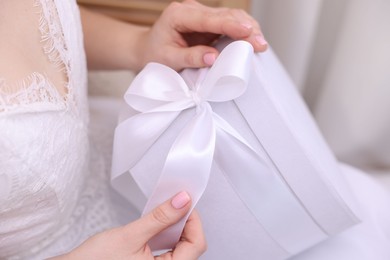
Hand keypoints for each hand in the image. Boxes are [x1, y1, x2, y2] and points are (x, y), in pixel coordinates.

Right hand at [55, 191, 205, 259]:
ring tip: (164, 213)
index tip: (185, 202)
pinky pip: (168, 250)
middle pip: (190, 246)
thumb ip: (159, 218)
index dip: (194, 220)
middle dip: (184, 222)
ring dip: (175, 228)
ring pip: (180, 247)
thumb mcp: (130, 235)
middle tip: (174, 203)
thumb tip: (182, 201)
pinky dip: (165, 235)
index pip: (196, 245)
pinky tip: (157, 225)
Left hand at [138, 0, 266, 70]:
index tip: (248, 33)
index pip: (210, 19)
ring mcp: (201, 15)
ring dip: (247, 28)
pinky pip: (228, 23)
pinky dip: (242, 31)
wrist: (147, 49)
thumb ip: (190, 57)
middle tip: (261, 44)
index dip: (231, 25)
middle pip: (225, 14)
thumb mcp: (168, 59)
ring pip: (230, 16)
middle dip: (245, 28)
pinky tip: (252, 39)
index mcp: (179, 15)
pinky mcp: (208, 23)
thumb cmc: (154, 54)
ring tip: (261, 43)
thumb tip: (214, 58)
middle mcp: (192, 10)